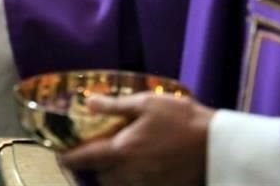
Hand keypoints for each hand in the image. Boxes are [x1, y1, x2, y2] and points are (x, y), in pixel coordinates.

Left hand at [59, 93, 213, 185]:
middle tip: (91, 154)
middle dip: (92, 169)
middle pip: (99, 178)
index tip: (61, 152)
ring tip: (115, 161)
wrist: (217, 146)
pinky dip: (131, 181)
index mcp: (121, 150)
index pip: (83, 159)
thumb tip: (88, 102)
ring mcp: (146, 185)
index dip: (67, 157)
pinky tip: (138, 167)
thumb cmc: (182, 119)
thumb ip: (115, 106)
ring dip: (111, 176)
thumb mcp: (147, 103)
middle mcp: (129, 173)